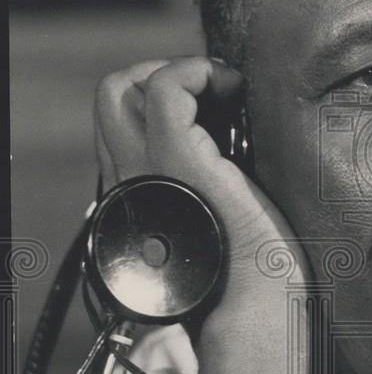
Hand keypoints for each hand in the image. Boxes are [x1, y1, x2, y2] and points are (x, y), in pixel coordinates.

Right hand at [94, 57, 304, 319]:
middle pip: (110, 99)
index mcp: (138, 194)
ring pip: (120, 88)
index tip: (212, 106)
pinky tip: (231, 87)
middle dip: (158, 75)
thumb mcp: (219, 212)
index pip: (120, 127)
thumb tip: (227, 140)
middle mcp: (129, 181)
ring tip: (223, 90)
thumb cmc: (255, 268)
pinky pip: (165, 89)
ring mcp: (146, 170)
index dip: (161, 103)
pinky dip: (196, 71)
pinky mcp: (178, 161)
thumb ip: (205, 179)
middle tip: (211, 91)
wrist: (259, 302)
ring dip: (177, 72)